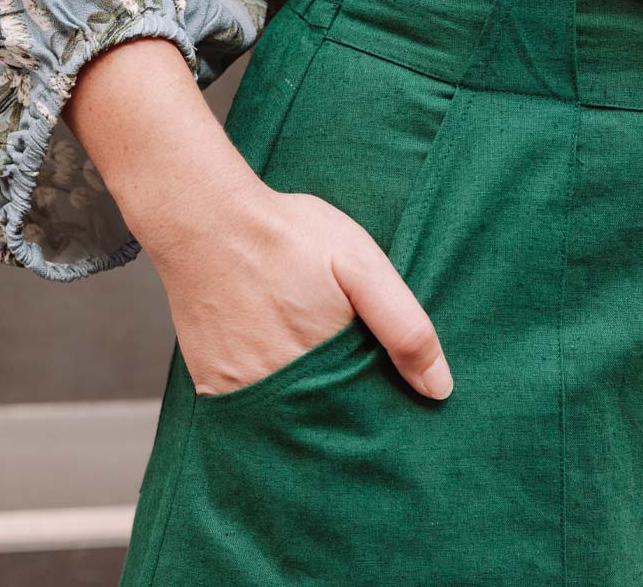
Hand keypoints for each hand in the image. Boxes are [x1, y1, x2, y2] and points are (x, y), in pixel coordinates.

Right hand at [61, 35, 452, 400]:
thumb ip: (403, 326)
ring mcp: (244, 392)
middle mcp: (285, 390)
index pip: (369, 415)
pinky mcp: (211, 385)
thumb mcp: (361, 264)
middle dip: (344, 410)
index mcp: (329, 364)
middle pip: (328, 423)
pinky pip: (248, 411)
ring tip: (304, 357)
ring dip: (304, 404)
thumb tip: (438, 388)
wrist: (204, 218)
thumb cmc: (285, 234)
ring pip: (289, 421)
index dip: (382, 405)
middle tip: (340, 360)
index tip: (387, 389)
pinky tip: (270, 355)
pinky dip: (266, 397)